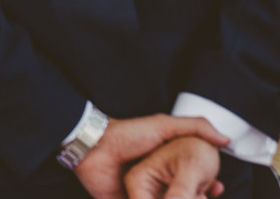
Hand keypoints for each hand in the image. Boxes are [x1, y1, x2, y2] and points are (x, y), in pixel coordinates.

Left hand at [74, 114, 227, 198]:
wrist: (92, 145)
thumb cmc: (127, 134)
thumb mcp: (163, 125)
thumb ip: (194, 127)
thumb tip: (224, 140)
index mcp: (163, 168)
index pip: (188, 183)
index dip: (202, 188)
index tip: (215, 189)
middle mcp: (153, 183)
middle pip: (177, 197)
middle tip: (204, 197)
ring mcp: (139, 196)